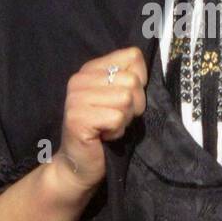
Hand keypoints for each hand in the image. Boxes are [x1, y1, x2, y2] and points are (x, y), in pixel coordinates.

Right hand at [56, 46, 147, 192]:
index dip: (140, 81)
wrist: (79, 164)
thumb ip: (128, 80)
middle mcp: (80, 79)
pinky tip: (104, 136)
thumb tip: (145, 73)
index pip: (133, 56)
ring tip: (109, 127)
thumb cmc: (105, 131)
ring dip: (124, 119)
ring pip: (126, 99)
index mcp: (91, 69)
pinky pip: (116, 118)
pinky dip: (117, 131)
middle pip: (132, 80)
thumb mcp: (118, 98)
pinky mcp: (77, 118)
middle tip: (117, 118)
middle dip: (134, 105)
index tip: (125, 100)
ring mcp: (76, 98)